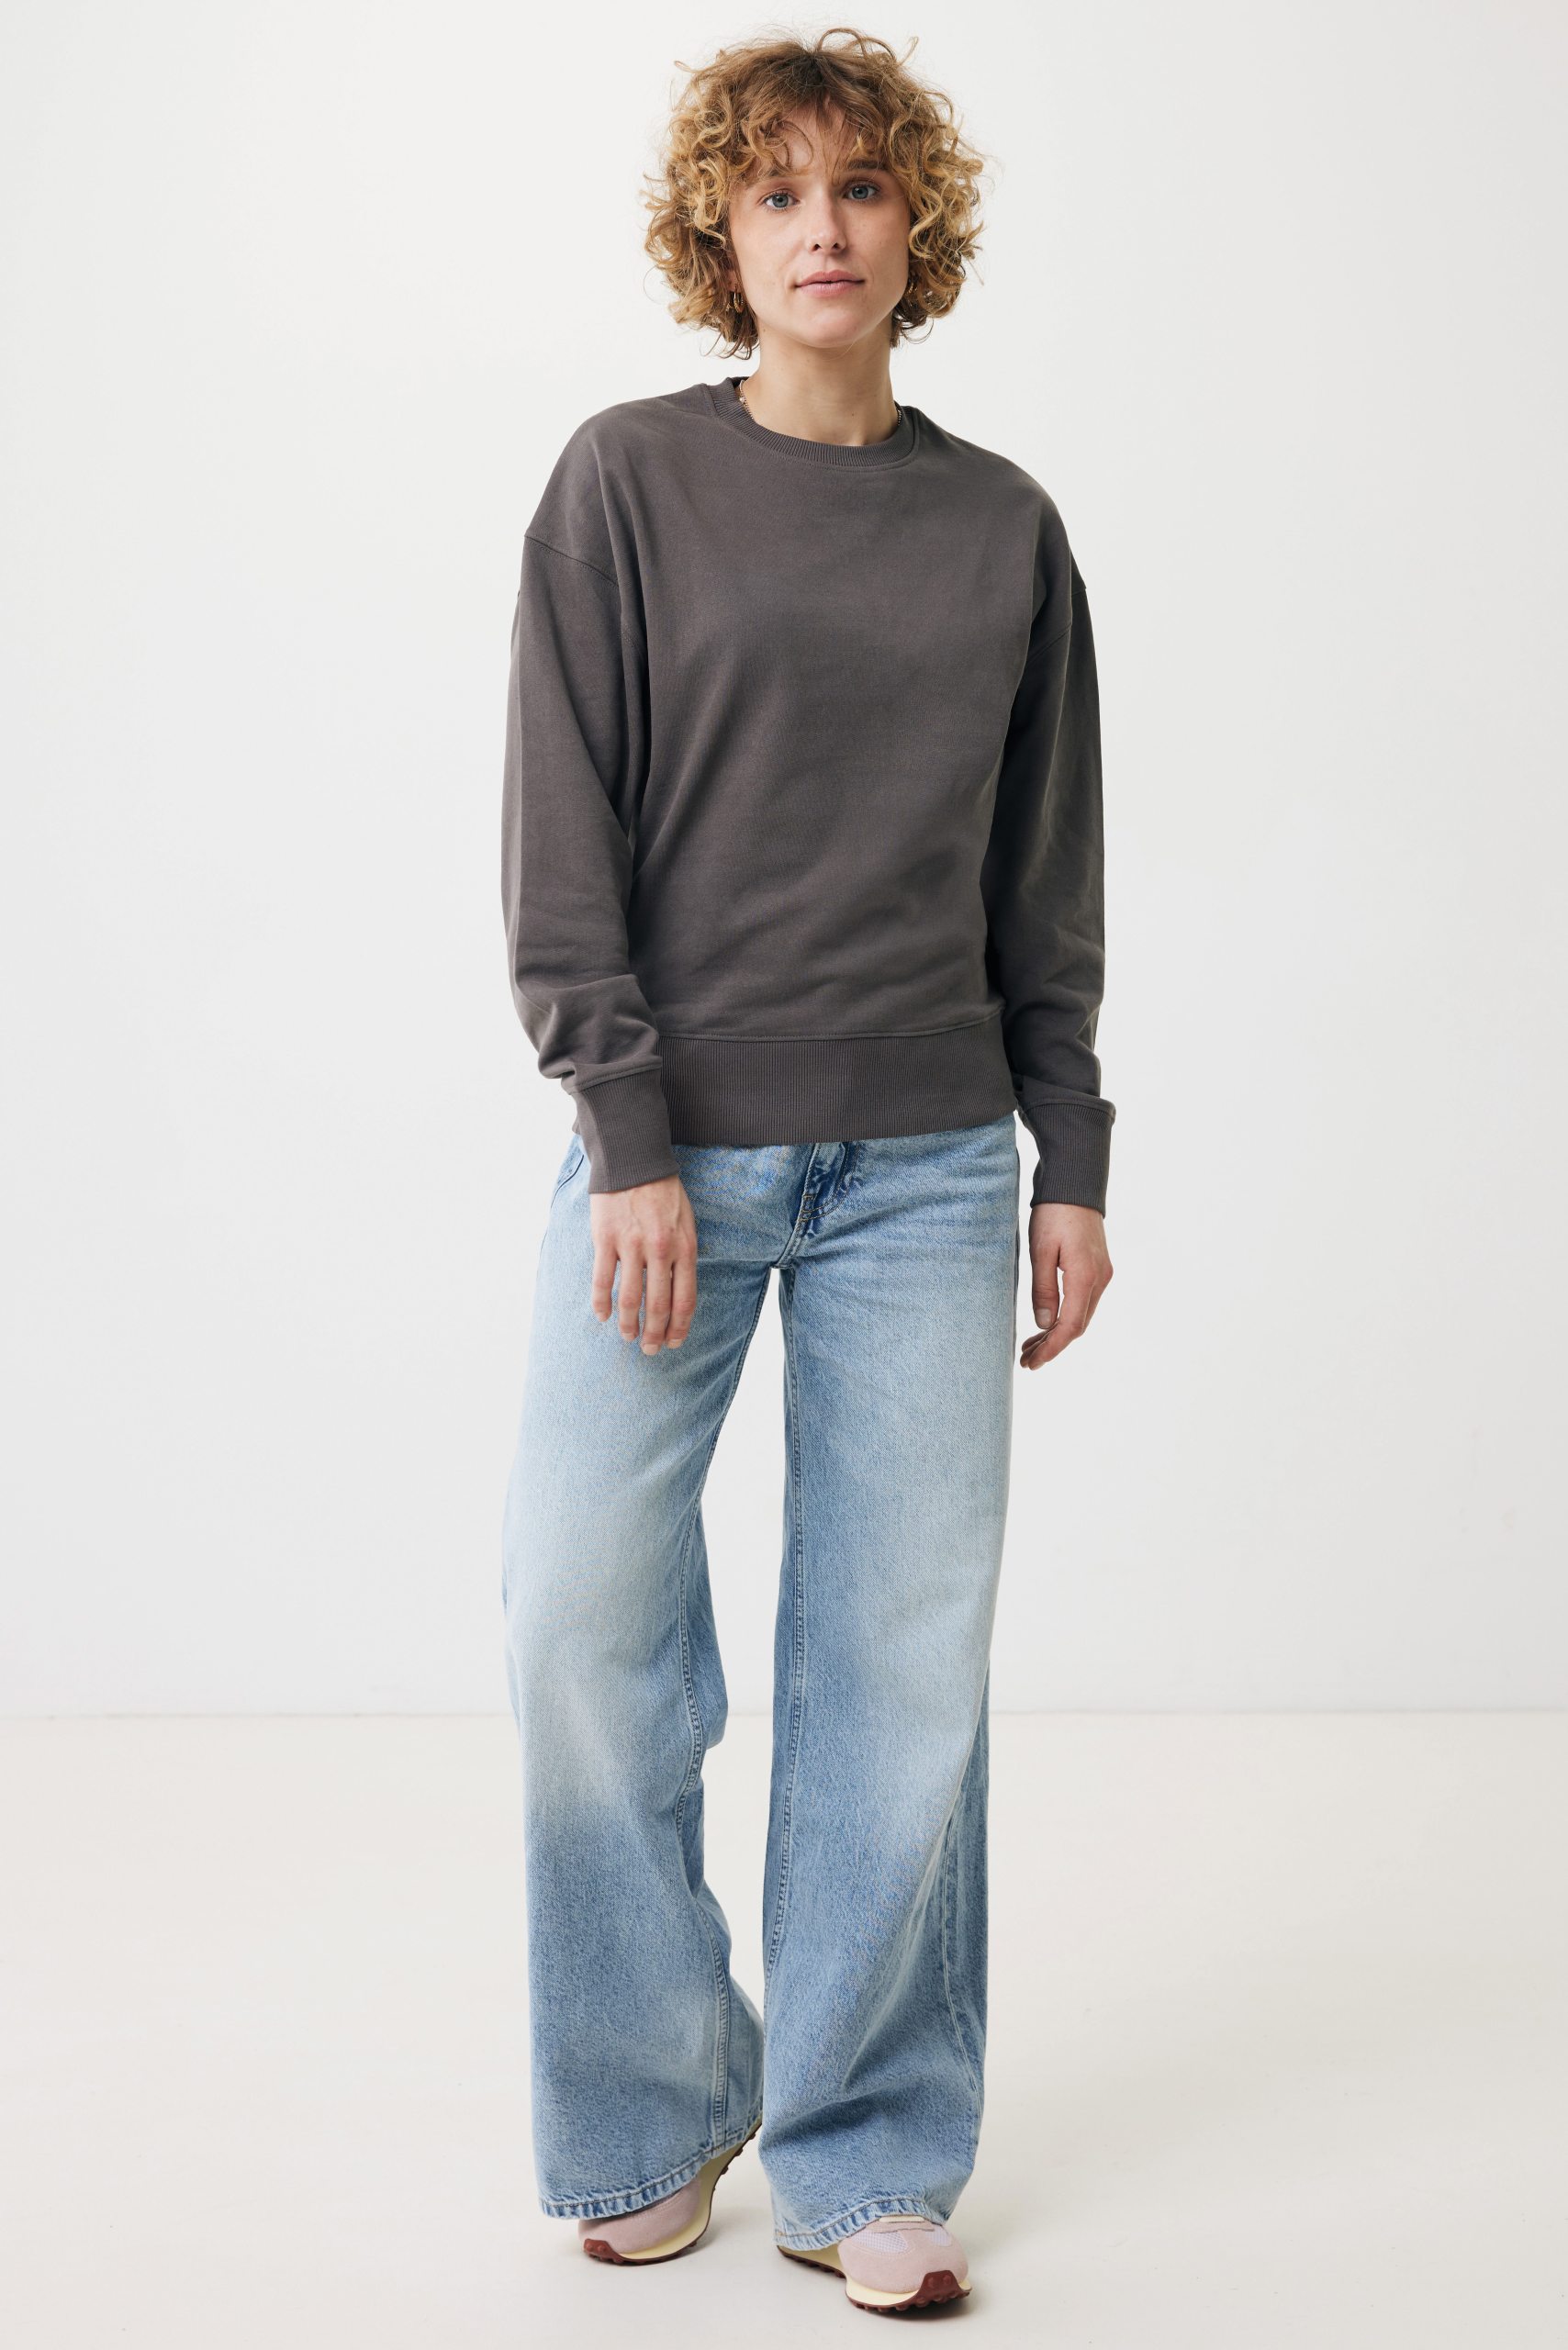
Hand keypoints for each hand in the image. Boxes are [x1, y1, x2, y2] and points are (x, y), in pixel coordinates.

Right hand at [590, 1175, 697, 1353]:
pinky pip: (603, 1280)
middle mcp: (660, 1250)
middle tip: (649, 1350)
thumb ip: (684, 1255)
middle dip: (654, 1334)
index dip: (679, 1326)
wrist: (634, 1160)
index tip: (673, 1342)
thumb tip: (679, 1290)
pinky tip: (602, 1317)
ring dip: (629, 1324)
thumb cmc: (664, 1192)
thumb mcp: (687, 1221)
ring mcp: (631, 1245)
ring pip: (630, 1298)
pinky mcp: (605, 1239)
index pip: (685, 1299)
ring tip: (628, 1338)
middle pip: (658, 1305)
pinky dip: (601, 1303)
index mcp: (684, 1247)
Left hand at [1021, 1203, 1112, 1369]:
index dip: (1051, 1349)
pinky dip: (1065, 1317)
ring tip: (1031, 1346)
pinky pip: (1083, 1302)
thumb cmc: (1054, 1213)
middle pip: (1078, 1326)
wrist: (1075, 1184)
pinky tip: (1047, 1322)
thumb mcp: (1040, 1251)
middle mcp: (1100, 1279)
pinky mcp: (1097, 1268)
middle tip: (1026, 1360)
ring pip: (1081, 1316)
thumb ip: (1043, 1290)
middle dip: (1052, 1346)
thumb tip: (1044, 1325)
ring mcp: (1102, 1274)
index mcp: (1085, 1277)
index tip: (1032, 1363)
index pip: (1070, 1327)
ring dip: (1058, 1333)